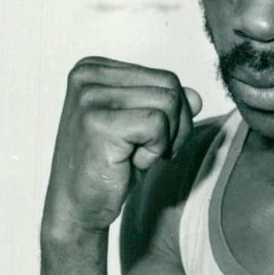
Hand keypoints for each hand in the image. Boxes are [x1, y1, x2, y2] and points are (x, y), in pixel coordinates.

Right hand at [43, 57, 201, 239]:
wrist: (77, 205)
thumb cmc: (108, 166)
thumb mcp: (143, 129)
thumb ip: (166, 106)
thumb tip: (196, 97)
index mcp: (95, 69)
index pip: (165, 77)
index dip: (174, 114)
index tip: (147, 139)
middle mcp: (88, 75)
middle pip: (170, 85)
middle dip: (176, 125)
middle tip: (148, 151)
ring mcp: (90, 97)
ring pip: (169, 102)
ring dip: (165, 139)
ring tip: (135, 155)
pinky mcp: (97, 121)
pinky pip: (157, 124)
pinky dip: (154, 149)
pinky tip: (129, 162)